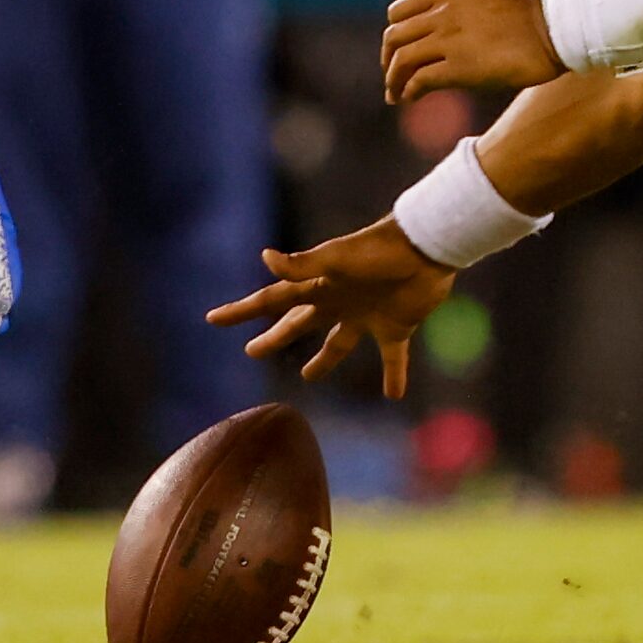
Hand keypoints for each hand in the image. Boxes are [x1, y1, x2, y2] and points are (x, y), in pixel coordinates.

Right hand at [210, 223, 453, 397]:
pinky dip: (394, 375)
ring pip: (339, 344)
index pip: (272, 300)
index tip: (213, 319)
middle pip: (299, 323)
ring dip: (324, 360)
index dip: (242, 311)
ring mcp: (367, 315)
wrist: (428, 248)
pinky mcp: (397, 326)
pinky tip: (393, 395)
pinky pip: (393, 358)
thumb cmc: (381, 249)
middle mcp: (338, 301)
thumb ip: (303, 264)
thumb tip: (264, 258)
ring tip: (310, 377)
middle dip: (275, 337)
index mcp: (319, 285)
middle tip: (252, 350)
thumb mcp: (338, 257)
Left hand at [382, 0, 566, 103]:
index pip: (397, 13)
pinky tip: (412, 99)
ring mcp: (449, 40)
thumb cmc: (528, 9)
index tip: (397, 52)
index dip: (394, 35)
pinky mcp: (459, 68)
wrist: (554, 30)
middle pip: (393, 39)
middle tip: (393, 78)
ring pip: (401, 61)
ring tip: (396, 96)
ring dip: (393, 81)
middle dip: (388, 61)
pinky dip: (409, 92)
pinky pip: (420, 81)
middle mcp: (442, 13)